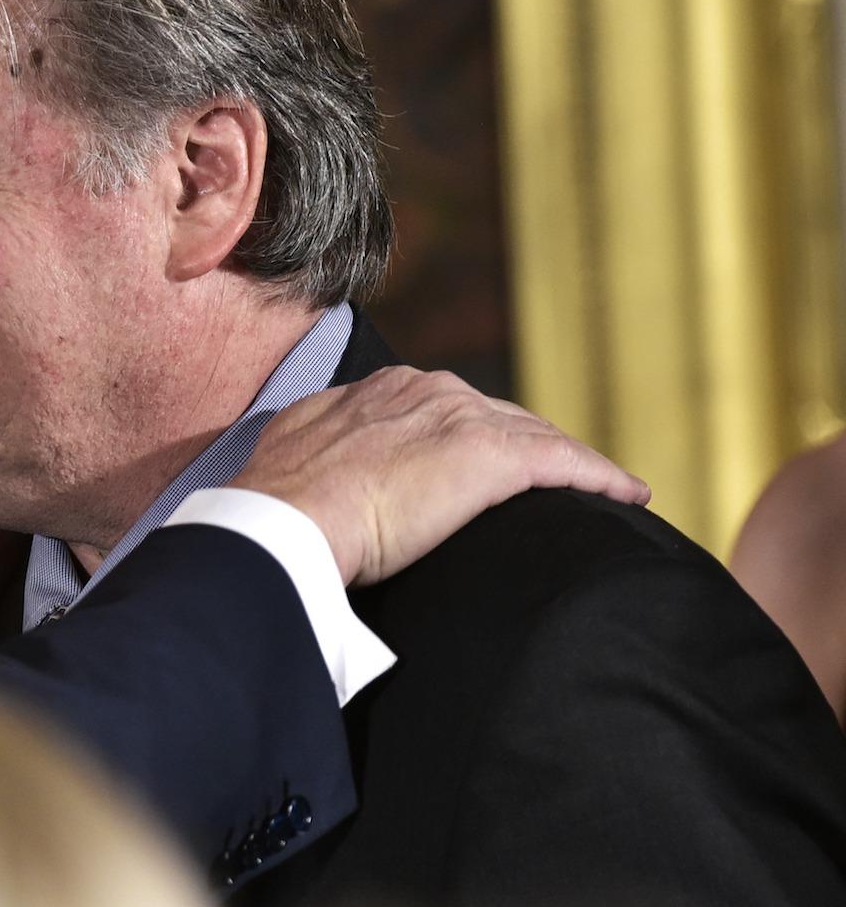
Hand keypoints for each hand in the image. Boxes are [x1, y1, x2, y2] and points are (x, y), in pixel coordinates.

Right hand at [235, 367, 648, 585]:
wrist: (286, 518)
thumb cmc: (279, 502)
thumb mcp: (297, 453)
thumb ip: (324, 446)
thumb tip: (323, 470)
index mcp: (382, 389)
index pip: (449, 409)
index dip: (476, 437)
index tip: (489, 467)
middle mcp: (426, 391)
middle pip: (501, 417)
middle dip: (531, 446)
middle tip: (559, 482)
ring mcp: (459, 420)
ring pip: (538, 438)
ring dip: (573, 464)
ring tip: (603, 489)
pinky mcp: (489, 458)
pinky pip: (564, 464)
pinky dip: (599, 478)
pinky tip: (626, 496)